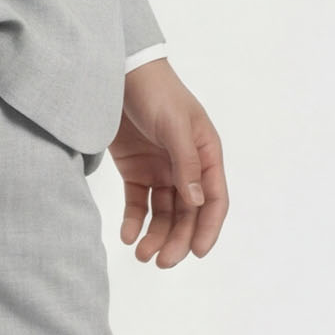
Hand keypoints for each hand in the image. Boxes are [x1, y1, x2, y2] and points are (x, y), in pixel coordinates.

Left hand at [108, 59, 227, 265]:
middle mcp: (186, 167)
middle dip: (177, 239)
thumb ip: (186, 163)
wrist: (120, 72)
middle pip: (187, 213)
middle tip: (162, 262)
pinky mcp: (135, 170)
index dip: (208, 228)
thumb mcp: (175, 124)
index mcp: (206, 154)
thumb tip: (196, 202)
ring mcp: (160, 169)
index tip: (196, 252)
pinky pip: (137, 203)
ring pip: (163, 213)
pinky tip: (127, 234)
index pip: (214, 199)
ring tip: (142, 254)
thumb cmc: (156, 92)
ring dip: (155, 236)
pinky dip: (134, 220)